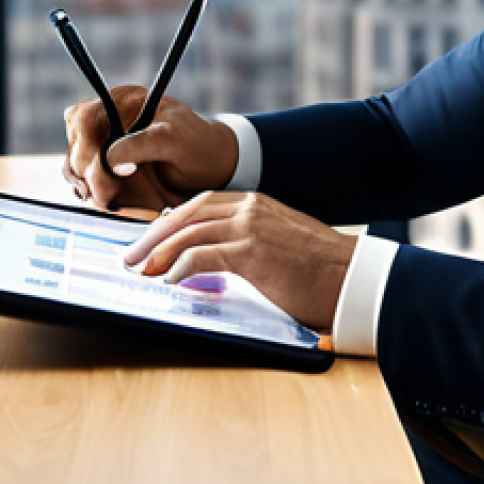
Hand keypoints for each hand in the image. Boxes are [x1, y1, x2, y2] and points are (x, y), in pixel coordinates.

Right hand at [63, 89, 238, 210]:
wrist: (208, 166)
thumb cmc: (196, 144)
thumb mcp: (175, 139)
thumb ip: (142, 145)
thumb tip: (111, 159)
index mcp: (123, 102)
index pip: (85, 118)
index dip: (84, 144)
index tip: (97, 168)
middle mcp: (108, 120)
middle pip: (76, 145)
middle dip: (87, 172)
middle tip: (107, 194)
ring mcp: (103, 144)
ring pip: (75, 166)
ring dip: (88, 186)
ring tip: (110, 199)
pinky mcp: (105, 168)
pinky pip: (85, 182)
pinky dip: (93, 193)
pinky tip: (109, 199)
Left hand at [123, 191, 356, 331]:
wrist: (352, 278)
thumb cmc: (319, 270)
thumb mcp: (279, 244)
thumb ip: (247, 244)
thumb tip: (215, 261)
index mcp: (256, 204)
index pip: (200, 204)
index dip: (170, 221)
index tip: (150, 239)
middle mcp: (251, 208)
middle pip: (187, 213)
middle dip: (155, 234)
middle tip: (131, 256)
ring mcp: (251, 228)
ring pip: (190, 232)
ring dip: (159, 252)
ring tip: (141, 270)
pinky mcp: (253, 253)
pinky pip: (203, 255)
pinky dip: (180, 266)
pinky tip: (169, 279)